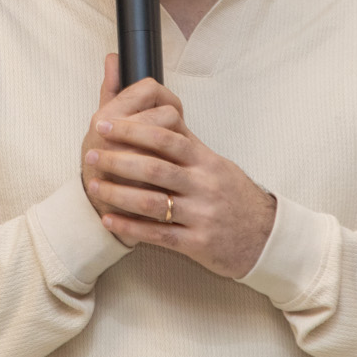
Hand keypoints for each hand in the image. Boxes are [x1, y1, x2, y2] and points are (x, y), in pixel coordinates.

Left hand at [81, 55, 276, 278]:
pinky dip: (130, 227)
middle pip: (155, 168)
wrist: (265, 237)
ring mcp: (201, 215)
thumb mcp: (217, 165)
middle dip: (119, 159)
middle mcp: (204, 186)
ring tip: (93, 185)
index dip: (134, 130)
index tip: (106, 124)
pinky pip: (158, 235)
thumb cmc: (234, 197)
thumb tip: (163, 112)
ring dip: (118, 194)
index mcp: (206, 162)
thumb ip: (189, 143)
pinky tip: (108, 220)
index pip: (167, 138)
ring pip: (153, 202)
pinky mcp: (197, 244)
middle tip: (91, 153)